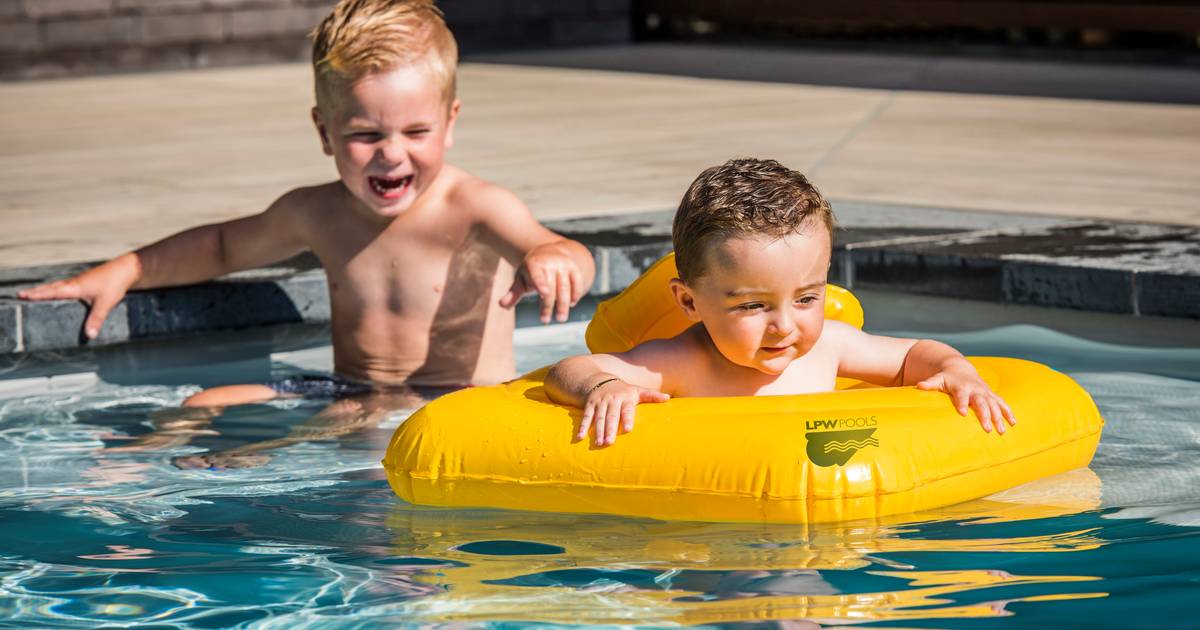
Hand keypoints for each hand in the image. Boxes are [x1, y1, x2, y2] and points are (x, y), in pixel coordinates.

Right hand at [17, 254, 138, 338]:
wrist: (126, 269)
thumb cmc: (115, 283)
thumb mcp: (105, 303)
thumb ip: (96, 319)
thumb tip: (89, 335)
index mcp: (74, 287)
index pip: (51, 292)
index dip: (37, 295)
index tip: (22, 296)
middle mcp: (74, 282)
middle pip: (51, 287)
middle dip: (36, 291)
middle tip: (21, 294)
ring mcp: (80, 281)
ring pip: (58, 285)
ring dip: (46, 289)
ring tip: (35, 293)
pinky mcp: (86, 281)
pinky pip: (66, 285)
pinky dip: (58, 288)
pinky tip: (60, 292)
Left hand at [499, 242, 585, 323]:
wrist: (550, 253)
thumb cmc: (532, 271)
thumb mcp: (521, 279)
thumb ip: (513, 293)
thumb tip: (502, 305)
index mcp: (534, 263)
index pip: (537, 275)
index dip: (540, 283)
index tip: (544, 293)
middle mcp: (550, 262)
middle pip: (551, 287)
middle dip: (548, 305)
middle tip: (544, 321)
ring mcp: (563, 265)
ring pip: (565, 287)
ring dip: (563, 305)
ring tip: (561, 319)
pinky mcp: (574, 268)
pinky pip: (577, 282)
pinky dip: (576, 294)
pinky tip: (572, 304)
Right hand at [577, 378, 668, 446]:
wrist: (599, 379)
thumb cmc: (623, 390)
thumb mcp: (637, 390)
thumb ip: (652, 396)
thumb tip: (668, 398)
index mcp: (625, 398)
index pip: (627, 409)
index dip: (627, 419)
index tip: (628, 429)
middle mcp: (611, 400)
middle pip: (611, 416)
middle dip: (610, 429)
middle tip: (610, 443)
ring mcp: (599, 403)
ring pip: (599, 418)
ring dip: (598, 431)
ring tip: (599, 444)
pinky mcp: (589, 405)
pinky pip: (586, 417)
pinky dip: (582, 427)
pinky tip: (580, 437)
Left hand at [917, 362, 1016, 433]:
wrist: (960, 368)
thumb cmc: (946, 378)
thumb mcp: (937, 379)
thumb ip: (930, 383)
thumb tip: (918, 385)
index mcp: (961, 387)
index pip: (961, 396)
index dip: (962, 403)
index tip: (962, 413)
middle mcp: (975, 389)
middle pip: (981, 403)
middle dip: (985, 415)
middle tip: (987, 429)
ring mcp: (985, 392)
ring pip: (994, 405)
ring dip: (999, 417)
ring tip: (1002, 431)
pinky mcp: (992, 394)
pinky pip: (1002, 403)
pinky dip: (1008, 412)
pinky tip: (1014, 423)